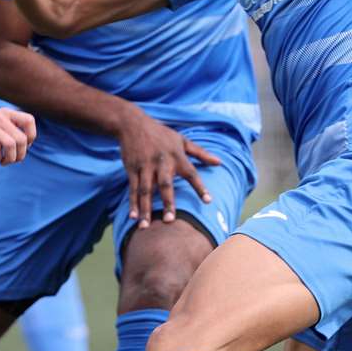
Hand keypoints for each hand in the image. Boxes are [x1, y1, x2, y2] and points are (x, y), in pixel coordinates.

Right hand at [0, 108, 36, 164]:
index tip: (21, 146)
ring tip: (3, 161)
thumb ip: (9, 127)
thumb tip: (27, 143)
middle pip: (22, 139)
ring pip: (11, 144)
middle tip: (11, 160)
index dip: (31, 137)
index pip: (30, 120)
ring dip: (10, 158)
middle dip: (21, 154)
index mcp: (5, 113)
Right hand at [111, 104, 220, 227]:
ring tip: (145, 226)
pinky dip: (132, 203)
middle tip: (170, 220)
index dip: (200, 187)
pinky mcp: (132, 169)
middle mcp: (161, 163)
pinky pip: (132, 189)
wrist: (133, 124)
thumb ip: (201, 153)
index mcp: (177, 156)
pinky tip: (133, 216)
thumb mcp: (182, 140)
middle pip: (165, 185)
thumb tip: (220, 162)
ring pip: (145, 191)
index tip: (208, 201)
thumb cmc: (161, 134)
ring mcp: (145, 167)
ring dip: (145, 208)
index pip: (191, 173)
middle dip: (167, 202)